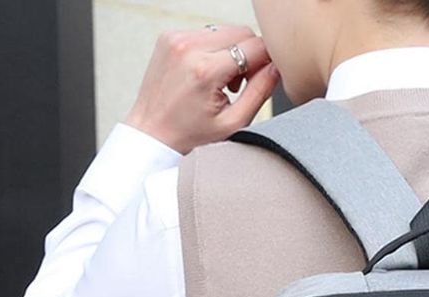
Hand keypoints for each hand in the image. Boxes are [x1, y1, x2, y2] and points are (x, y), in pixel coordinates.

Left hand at [124, 24, 279, 154]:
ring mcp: (176, 38)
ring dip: (231, 51)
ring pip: (224, 30)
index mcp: (205, 70)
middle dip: (249, 55)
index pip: (254, 46)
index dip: (267, 61)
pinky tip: (207, 73)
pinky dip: (213, 49)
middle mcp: (189, 47)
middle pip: (240, 32)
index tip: (264, 77)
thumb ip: (259, 92)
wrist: (152, 132)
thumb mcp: (233, 122)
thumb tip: (276, 68)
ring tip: (222, 80)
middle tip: (241, 83)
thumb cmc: (190, 134)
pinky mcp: (169, 36)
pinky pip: (205, 33)